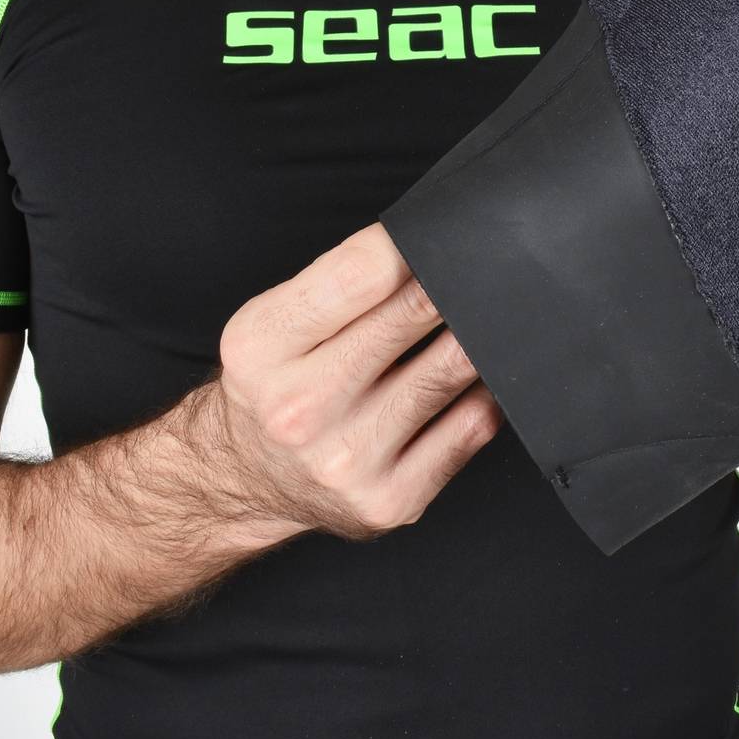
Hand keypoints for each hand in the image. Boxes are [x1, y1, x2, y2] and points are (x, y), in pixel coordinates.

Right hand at [215, 224, 500, 540]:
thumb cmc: (275, 384)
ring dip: (478, 336)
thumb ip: (341, 279)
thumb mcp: (275, 321)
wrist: (248, 480)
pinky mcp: (389, 500)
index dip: (412, 247)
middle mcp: (298, 408)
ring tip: (490, 315)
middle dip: (451, 286)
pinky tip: (484, 377)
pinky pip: (469, 429)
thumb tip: (429, 242)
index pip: (360, 273)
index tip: (440, 239)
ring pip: (448, 373)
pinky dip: (486, 394)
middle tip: (483, 269)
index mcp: (261, 347)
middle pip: (409, 317)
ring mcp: (346, 461)